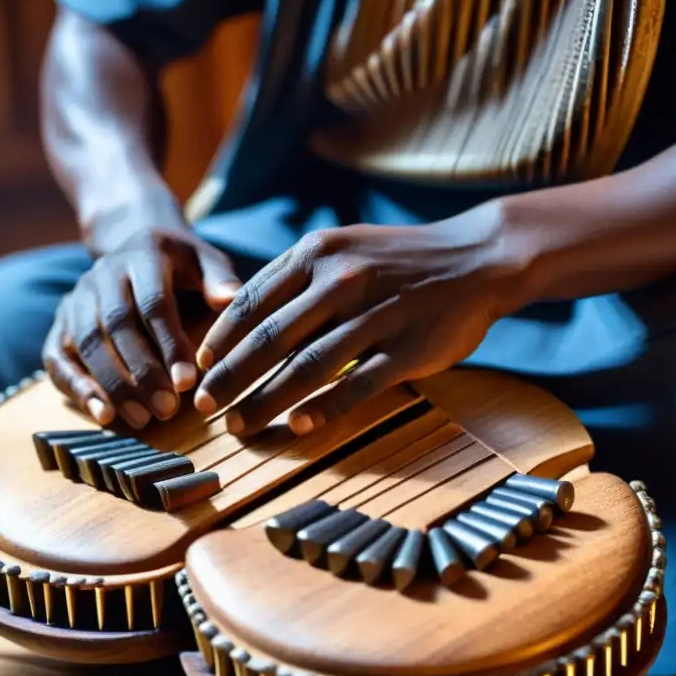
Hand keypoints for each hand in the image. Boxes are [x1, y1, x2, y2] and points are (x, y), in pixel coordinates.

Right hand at [42, 224, 240, 427]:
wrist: (136, 247)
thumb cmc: (182, 266)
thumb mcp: (205, 261)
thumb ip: (218, 279)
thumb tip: (229, 298)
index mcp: (142, 255)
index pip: (153, 303)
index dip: (169, 344)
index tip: (187, 383)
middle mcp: (102, 274)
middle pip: (116, 326)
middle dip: (141, 372)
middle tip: (167, 409)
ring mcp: (77, 298)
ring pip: (87, 344)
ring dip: (113, 385)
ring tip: (142, 419)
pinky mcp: (60, 322)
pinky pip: (57, 357)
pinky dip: (76, 387)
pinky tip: (103, 415)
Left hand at [192, 203, 530, 435]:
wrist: (477, 257)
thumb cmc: (399, 259)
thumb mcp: (343, 247)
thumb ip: (297, 277)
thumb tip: (242, 314)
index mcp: (318, 254)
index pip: (252, 301)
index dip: (220, 339)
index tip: (198, 368)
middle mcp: (341, 281)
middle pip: (270, 338)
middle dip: (230, 377)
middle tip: (203, 407)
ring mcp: (376, 315)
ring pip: (307, 366)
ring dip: (265, 401)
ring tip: (239, 426)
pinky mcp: (408, 348)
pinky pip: (357, 384)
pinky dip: (324, 408)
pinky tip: (298, 428)